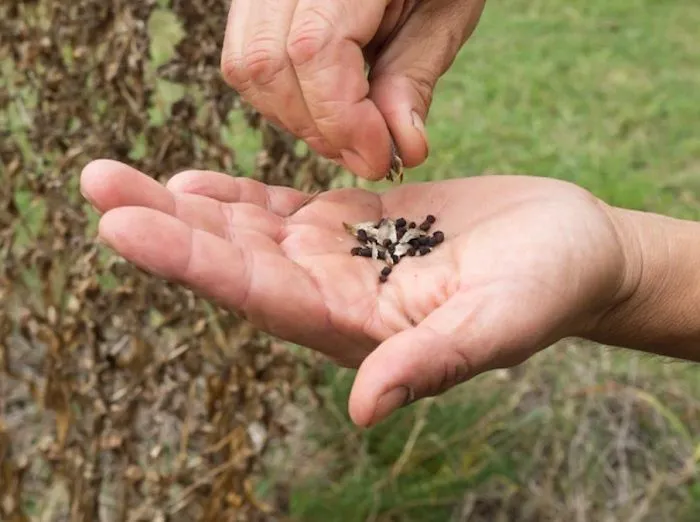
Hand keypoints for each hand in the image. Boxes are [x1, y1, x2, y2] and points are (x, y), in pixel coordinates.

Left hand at [80, 159, 630, 425]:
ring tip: (114, 174)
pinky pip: (281, 208)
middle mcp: (334, 296)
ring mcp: (340, 257)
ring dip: (183, 206)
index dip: (193, 262)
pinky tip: (189, 180)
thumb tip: (364, 410)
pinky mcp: (356, 223)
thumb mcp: (500, 324)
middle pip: (234, 261)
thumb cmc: (547, 289)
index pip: (260, 295)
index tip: (123, 227)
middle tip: (98, 185)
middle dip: (165, 227)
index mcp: (359, 327)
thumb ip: (433, 361)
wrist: (567, 250)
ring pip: (247, 231)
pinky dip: (234, 194)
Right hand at [220, 0, 486, 179]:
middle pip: (267, 64)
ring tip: (346, 130)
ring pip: (246, 66)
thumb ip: (414, 80)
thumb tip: (400, 151)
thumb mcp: (444, 16)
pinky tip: (322, 104)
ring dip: (295, 117)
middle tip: (366, 152)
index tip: (379, 158)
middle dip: (317, 127)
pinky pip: (244, 58)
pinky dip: (281, 97)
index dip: (342, 118)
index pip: (313, 48)